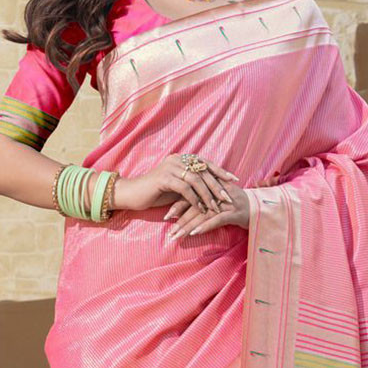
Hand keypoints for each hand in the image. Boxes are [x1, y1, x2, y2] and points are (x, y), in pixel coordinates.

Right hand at [109, 153, 239, 215]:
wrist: (132, 195)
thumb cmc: (155, 193)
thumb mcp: (178, 188)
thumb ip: (193, 185)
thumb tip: (213, 191)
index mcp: (182, 159)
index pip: (206, 163)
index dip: (221, 171)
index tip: (235, 180)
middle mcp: (177, 159)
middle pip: (204, 171)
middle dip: (218, 185)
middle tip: (229, 198)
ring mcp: (170, 167)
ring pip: (196, 180)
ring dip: (208, 195)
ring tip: (216, 207)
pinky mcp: (164, 178)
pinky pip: (185, 188)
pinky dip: (195, 199)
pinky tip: (201, 208)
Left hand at [164, 169, 249, 236]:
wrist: (262, 208)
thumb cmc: (240, 205)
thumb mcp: (221, 199)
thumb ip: (206, 200)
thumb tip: (188, 207)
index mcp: (211, 188)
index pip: (191, 196)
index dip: (177, 206)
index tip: (166, 216)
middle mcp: (216, 194)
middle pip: (194, 206)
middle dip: (179, 221)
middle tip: (169, 233)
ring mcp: (225, 203)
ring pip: (202, 215)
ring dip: (188, 226)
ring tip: (176, 236)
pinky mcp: (233, 213)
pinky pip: (216, 220)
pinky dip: (204, 226)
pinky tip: (194, 233)